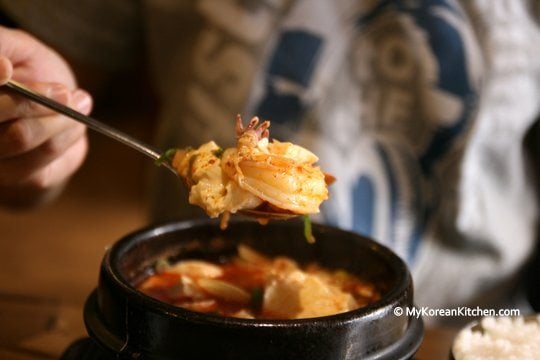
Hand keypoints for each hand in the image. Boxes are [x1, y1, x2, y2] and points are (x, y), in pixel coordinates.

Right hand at [0, 26, 91, 208]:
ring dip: (60, 118)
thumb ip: (3, 45)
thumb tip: (2, 65)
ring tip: (79, 103)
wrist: (54, 114)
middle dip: (39, 99)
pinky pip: (45, 154)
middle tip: (66, 92)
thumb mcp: (19, 49)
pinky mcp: (15, 179)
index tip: (8, 68)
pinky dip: (68, 134)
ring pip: (22, 136)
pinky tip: (76, 123)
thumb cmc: (31, 74)